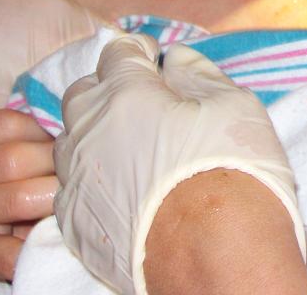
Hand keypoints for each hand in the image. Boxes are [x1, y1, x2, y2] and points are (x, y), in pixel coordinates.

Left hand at [54, 34, 304, 294]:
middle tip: (144, 104)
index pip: (118, 52)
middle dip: (109, 90)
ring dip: (98, 136)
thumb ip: (198, 73)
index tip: (153, 59)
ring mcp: (75, 180)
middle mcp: (88, 131)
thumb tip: (175, 58)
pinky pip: (75, 187)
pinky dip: (97, 180)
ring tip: (136, 150)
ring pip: (73, 142)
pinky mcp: (74, 223)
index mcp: (125, 93)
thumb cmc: (232, 171)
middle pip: (84, 93)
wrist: (218, 255)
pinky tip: (129, 190)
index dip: (139, 52)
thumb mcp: (233, 105)